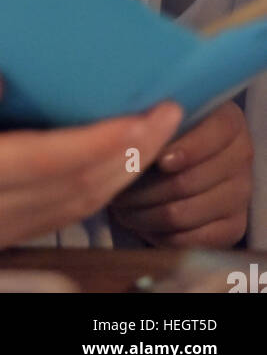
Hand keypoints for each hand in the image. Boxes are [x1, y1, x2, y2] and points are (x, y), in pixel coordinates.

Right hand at [0, 71, 182, 254]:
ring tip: (154, 134)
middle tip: (169, 114)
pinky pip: (67, 214)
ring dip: (124, 171)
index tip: (140, 115)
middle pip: (80, 185)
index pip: (50, 159)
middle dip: (131, 152)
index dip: (102, 140)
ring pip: (81, 205)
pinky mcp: (6, 233)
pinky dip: (101, 188)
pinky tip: (117, 163)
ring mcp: (3, 226)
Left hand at [109, 100, 252, 248]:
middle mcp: (241, 155)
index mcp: (228, 121)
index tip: (157, 158)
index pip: (216, 133)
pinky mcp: (233, 227)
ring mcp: (240, 193)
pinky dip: (158, 233)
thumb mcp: (157, 115)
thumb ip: (150, 116)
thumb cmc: (162, 134)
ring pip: (183, 213)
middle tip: (115, 187)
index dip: (187, 148)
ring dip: (143, 212)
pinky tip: (140, 221)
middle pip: (190, 180)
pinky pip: (190, 239)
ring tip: (119, 205)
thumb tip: (138, 125)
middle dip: (143, 187)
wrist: (178, 165)